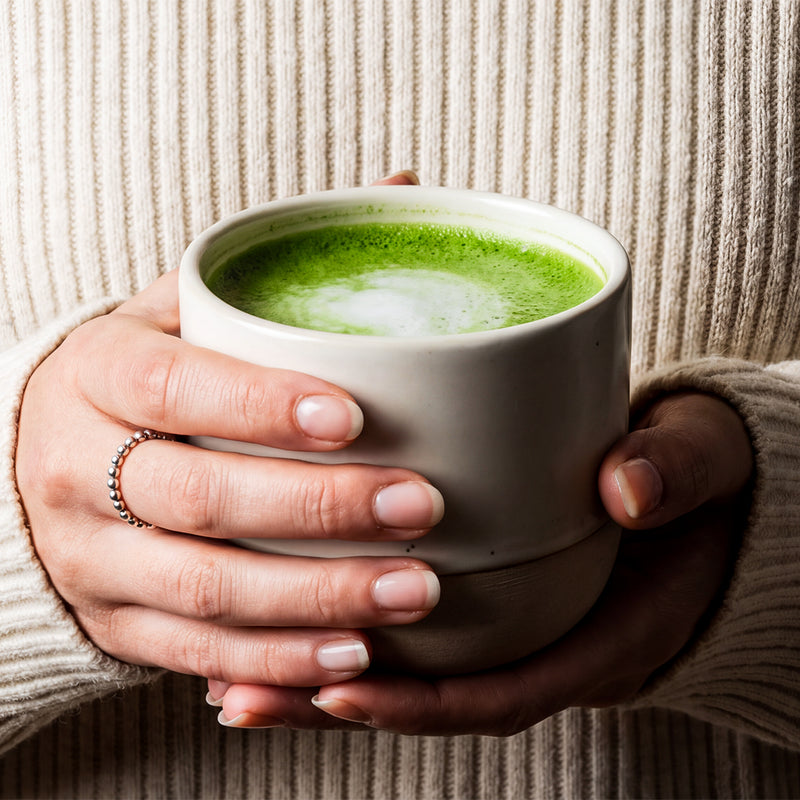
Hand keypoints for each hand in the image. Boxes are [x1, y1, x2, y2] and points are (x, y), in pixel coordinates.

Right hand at [15, 172, 443, 689]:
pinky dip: (278, 660)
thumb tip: (404, 186)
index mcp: (100, 372)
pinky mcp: (115, 620)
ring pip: (204, 588)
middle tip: (424, 507)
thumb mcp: (186, 307)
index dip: (259, 404)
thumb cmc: (148, 373)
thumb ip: (284, 267)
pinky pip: (195, 651)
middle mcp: (79, 467)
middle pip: (198, 497)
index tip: (356, 415)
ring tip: (415, 592)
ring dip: (315, 599)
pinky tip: (353, 655)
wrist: (45, 454)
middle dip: (317, 509)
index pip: (175, 388)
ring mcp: (93, 556)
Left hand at [208, 391, 752, 732]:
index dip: (419, 703)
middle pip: (428, 694)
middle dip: (332, 700)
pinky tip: (271, 608)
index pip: (501, 692)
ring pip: (406, 668)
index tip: (338, 687)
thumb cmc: (698, 477)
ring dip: (314, 671)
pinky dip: (339, 627)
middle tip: (236, 690)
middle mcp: (540, 642)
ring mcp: (510, 622)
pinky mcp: (487, 594)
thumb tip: (628, 488)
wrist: (699, 477)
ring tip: (222, 670)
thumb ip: (677, 472)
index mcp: (597, 633)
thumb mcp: (701, 464)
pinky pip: (407, 627)